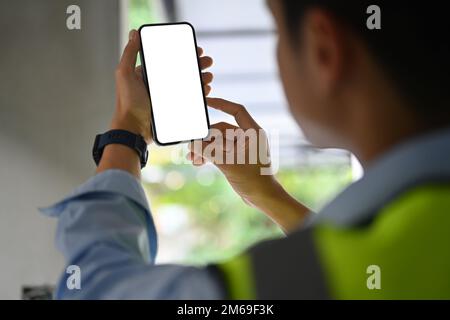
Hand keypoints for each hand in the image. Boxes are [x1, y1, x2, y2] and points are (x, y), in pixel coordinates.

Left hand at [99, 30, 213, 176]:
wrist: (133, 129)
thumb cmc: (127, 102)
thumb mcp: (125, 74)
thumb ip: (130, 53)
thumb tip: (134, 32)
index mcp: (150, 74)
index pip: (170, 59)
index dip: (185, 53)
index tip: (197, 50)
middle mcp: (160, 85)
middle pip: (183, 71)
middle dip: (197, 65)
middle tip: (208, 62)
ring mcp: (168, 98)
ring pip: (189, 84)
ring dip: (201, 78)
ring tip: (209, 77)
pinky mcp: (174, 109)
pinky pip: (190, 100)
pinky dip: (199, 94)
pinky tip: (205, 90)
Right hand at [187, 98, 309, 232]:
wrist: (263, 198)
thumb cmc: (253, 180)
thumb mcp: (228, 164)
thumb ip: (209, 152)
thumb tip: (193, 145)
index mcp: (253, 132)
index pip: (236, 111)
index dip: (221, 104)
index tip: (207, 101)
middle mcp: (248, 137)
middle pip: (222, 130)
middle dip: (205, 138)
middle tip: (191, 146)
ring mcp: (242, 148)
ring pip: (219, 142)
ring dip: (205, 149)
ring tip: (192, 158)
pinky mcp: (237, 158)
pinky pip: (220, 151)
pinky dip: (210, 155)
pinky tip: (198, 162)